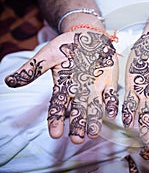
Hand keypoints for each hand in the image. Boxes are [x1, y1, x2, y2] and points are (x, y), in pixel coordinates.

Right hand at [5, 29, 118, 143]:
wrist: (88, 35)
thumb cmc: (66, 46)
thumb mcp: (48, 55)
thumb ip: (33, 69)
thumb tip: (9, 82)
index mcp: (63, 87)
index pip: (58, 106)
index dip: (56, 120)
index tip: (55, 133)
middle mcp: (79, 92)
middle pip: (77, 111)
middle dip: (77, 125)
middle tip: (77, 139)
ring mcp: (95, 89)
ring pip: (94, 108)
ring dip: (94, 120)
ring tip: (93, 134)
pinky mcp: (109, 83)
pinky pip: (111, 96)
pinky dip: (111, 104)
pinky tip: (112, 113)